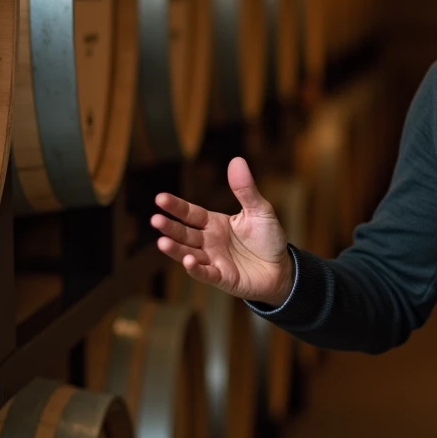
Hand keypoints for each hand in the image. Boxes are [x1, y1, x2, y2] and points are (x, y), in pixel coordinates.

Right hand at [152, 157, 294, 304]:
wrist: (282, 268)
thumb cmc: (268, 238)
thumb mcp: (259, 210)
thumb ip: (245, 189)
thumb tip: (237, 160)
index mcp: (214, 223)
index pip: (191, 213)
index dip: (176, 207)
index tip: (159, 198)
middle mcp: (209, 241)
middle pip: (185, 233)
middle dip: (170, 227)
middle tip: (155, 220)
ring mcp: (213, 260)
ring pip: (189, 253)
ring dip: (176, 249)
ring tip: (162, 242)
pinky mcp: (222, 277)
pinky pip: (205, 273)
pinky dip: (196, 269)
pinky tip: (188, 261)